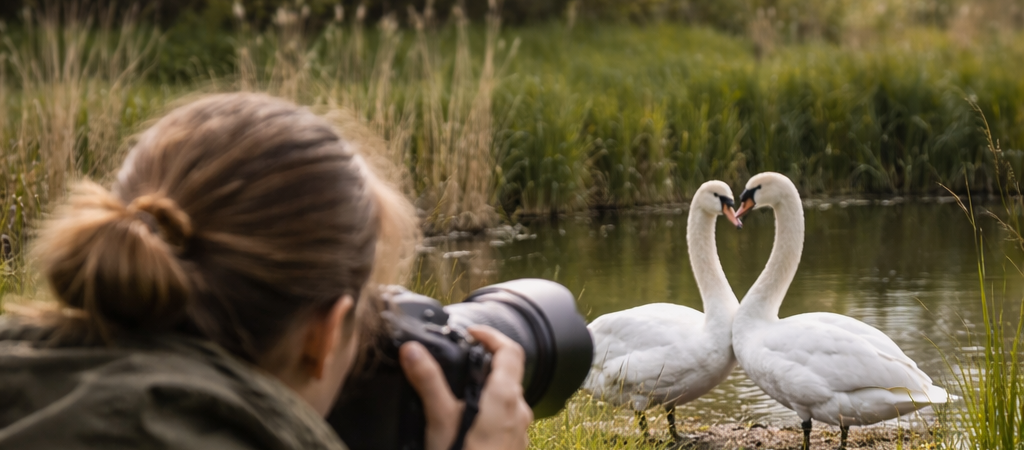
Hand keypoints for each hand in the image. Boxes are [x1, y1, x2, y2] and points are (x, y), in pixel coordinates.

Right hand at [399, 326, 531, 449]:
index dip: (491, 335)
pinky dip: (488, 411)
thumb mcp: (440, 421)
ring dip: (486, 388)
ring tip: (456, 391)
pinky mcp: (514, 448)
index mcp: (505, 397)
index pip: (510, 350)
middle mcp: (519, 411)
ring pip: (507, 398)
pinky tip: (465, 423)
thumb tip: (414, 349)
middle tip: (458, 359)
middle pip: (509, 373)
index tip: (469, 332)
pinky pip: (505, 420)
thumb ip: (428, 382)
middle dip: (484, 363)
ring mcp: (520, 432)